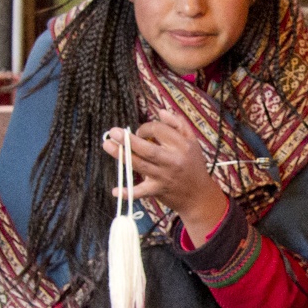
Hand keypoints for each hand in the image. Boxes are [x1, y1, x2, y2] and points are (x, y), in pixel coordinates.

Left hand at [104, 113, 230, 240]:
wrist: (199, 195)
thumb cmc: (194, 165)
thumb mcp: (192, 141)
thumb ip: (178, 124)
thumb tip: (160, 112)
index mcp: (181, 145)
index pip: (159, 131)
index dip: (145, 128)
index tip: (139, 132)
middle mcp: (172, 161)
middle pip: (147, 149)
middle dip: (129, 140)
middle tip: (114, 132)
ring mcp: (164, 177)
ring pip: (140, 165)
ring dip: (122, 155)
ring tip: (108, 145)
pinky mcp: (158, 190)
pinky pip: (141, 192)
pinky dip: (128, 193)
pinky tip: (116, 191)